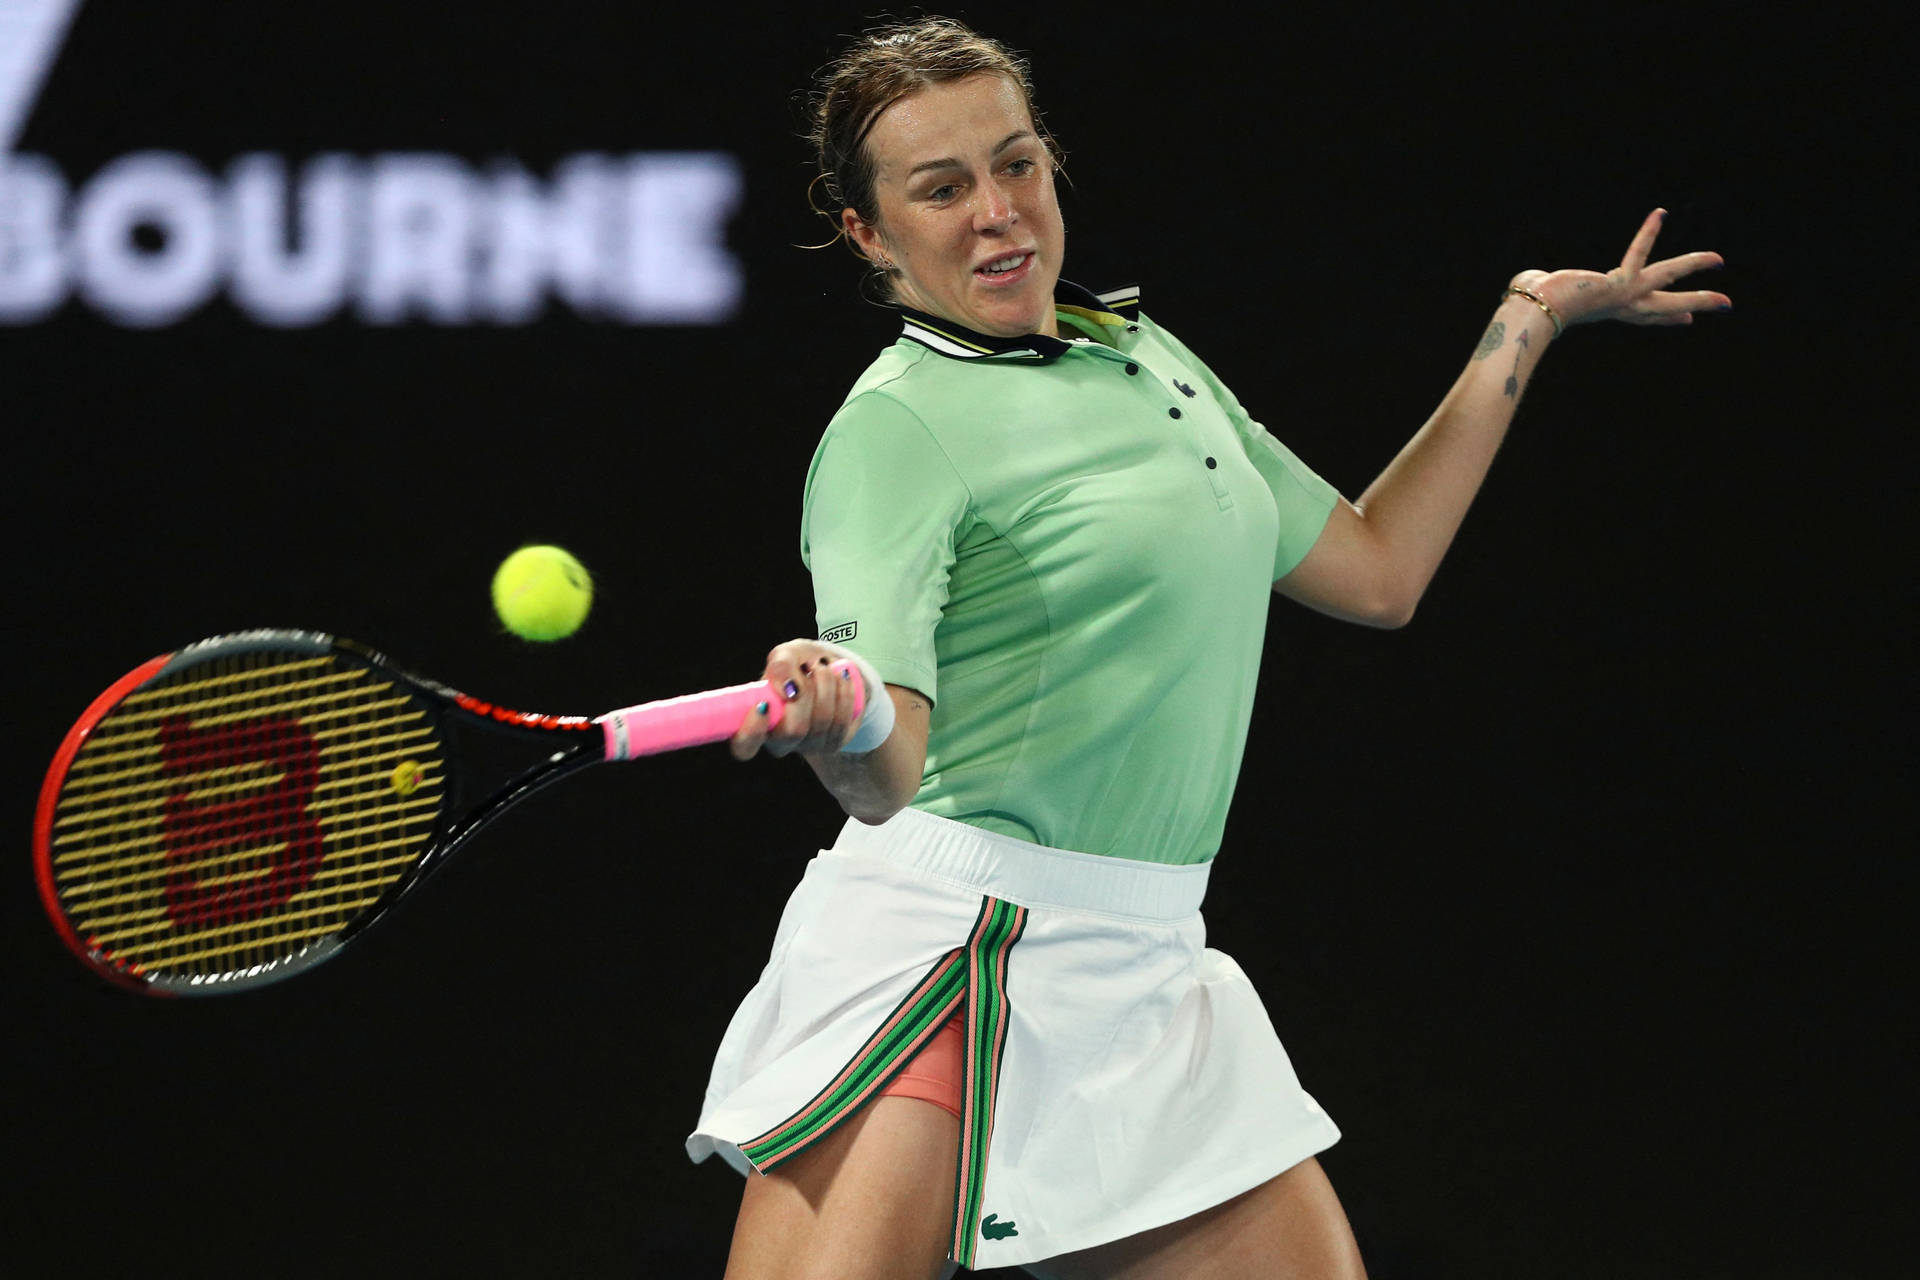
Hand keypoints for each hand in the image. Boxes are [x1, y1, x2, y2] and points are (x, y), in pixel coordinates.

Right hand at [728, 638, 865, 760]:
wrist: (829, 668)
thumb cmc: (797, 665)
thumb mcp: (785, 656)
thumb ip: (780, 667)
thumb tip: (788, 688)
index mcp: (756, 724)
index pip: (745, 746)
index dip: (751, 732)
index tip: (763, 704)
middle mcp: (779, 741)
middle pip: (792, 731)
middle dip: (806, 692)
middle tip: (809, 668)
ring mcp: (807, 746)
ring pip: (821, 722)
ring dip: (827, 686)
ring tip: (824, 669)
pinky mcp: (832, 743)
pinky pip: (842, 721)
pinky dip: (844, 693)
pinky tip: (841, 680)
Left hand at [1512, 208, 1728, 330]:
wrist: (1534, 314)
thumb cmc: (1529, 307)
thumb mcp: (1544, 298)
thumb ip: (1542, 286)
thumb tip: (1526, 281)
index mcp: (1609, 312)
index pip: (1645, 315)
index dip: (1668, 317)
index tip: (1686, 321)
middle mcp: (1621, 307)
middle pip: (1666, 307)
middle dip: (1697, 303)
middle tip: (1726, 302)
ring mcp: (1624, 296)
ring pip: (1666, 279)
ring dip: (1693, 266)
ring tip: (1716, 259)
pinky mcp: (1620, 284)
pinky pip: (1639, 253)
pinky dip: (1647, 233)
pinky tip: (1659, 214)